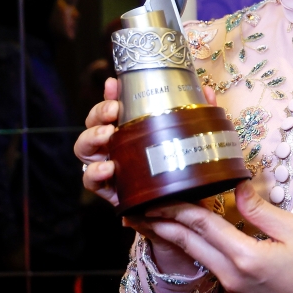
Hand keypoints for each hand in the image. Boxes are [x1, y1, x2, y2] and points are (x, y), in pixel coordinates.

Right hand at [74, 79, 220, 205]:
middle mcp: (113, 145)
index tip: (114, 84)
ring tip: (106, 135)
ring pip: (84, 148)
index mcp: (129, 129)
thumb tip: (208, 91)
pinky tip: (107, 167)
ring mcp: (106, 166)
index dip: (110, 94)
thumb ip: (197, 116)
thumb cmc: (180, 170)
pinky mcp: (106, 189)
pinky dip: (94, 172)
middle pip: (93, 123)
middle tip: (113, 110)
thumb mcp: (190, 141)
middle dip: (99, 112)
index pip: (114, 106)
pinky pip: (89, 180)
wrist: (181, 208)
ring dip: (91, 137)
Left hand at [134, 181, 292, 292]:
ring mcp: (229, 282)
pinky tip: (178, 233)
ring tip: (145, 220)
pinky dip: (186, 244)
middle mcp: (230, 272)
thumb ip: (259, 208)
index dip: (177, 207)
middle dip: (159, 224)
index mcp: (245, 256)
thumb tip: (237, 184)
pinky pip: (203, 260)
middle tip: (135, 208)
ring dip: (168, 235)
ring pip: (191, 253)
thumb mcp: (291, 228)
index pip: (203, 225)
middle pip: (187, 242)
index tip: (157, 194)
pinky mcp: (232, 285)